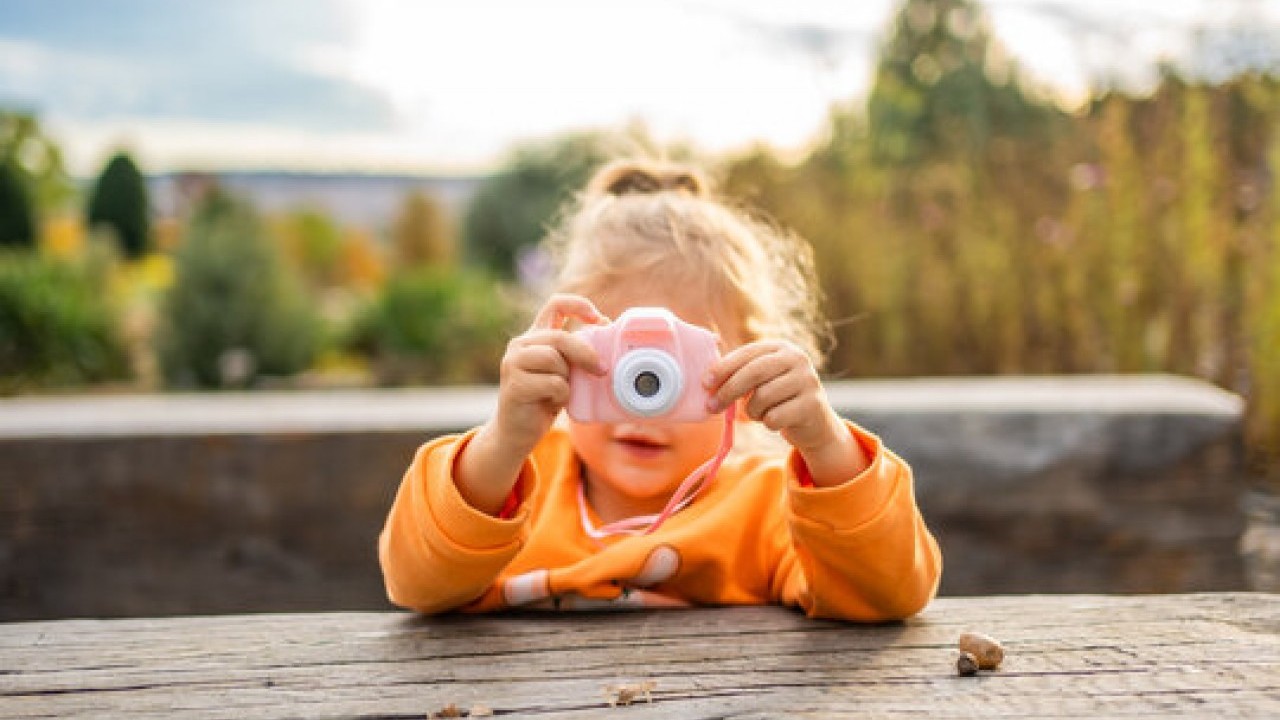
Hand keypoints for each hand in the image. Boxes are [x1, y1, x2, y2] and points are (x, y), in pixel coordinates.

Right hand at [491, 294, 607, 451]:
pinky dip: (561, 395)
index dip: (578, 305)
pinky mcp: (514, 385)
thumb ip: (574, 354)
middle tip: (601, 370)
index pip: (555, 305)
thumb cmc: (544, 400)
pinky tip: (553, 403)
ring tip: (562, 391)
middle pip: (559, 338)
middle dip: (585, 354)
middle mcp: (520, 345)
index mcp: (534, 337)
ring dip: (567, 378)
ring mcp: (514, 363)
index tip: (598, 318)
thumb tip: (606, 329)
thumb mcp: (562, 372)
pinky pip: (552, 383)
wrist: (516, 432)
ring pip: (554, 359)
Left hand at [705, 340, 868, 485]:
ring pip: (762, 397)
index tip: (705, 383)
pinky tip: (775, 421)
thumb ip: (738, 374)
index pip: (747, 353)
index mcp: (780, 347)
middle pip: (753, 373)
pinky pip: (774, 417)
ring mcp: (807, 380)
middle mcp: (797, 358)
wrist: (813, 423)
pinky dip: (767, 423)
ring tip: (758, 413)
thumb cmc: (777, 398)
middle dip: (728, 391)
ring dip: (752, 411)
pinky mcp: (812, 404)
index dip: (723, 368)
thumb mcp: (760, 380)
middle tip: (712, 406)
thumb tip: (707, 380)